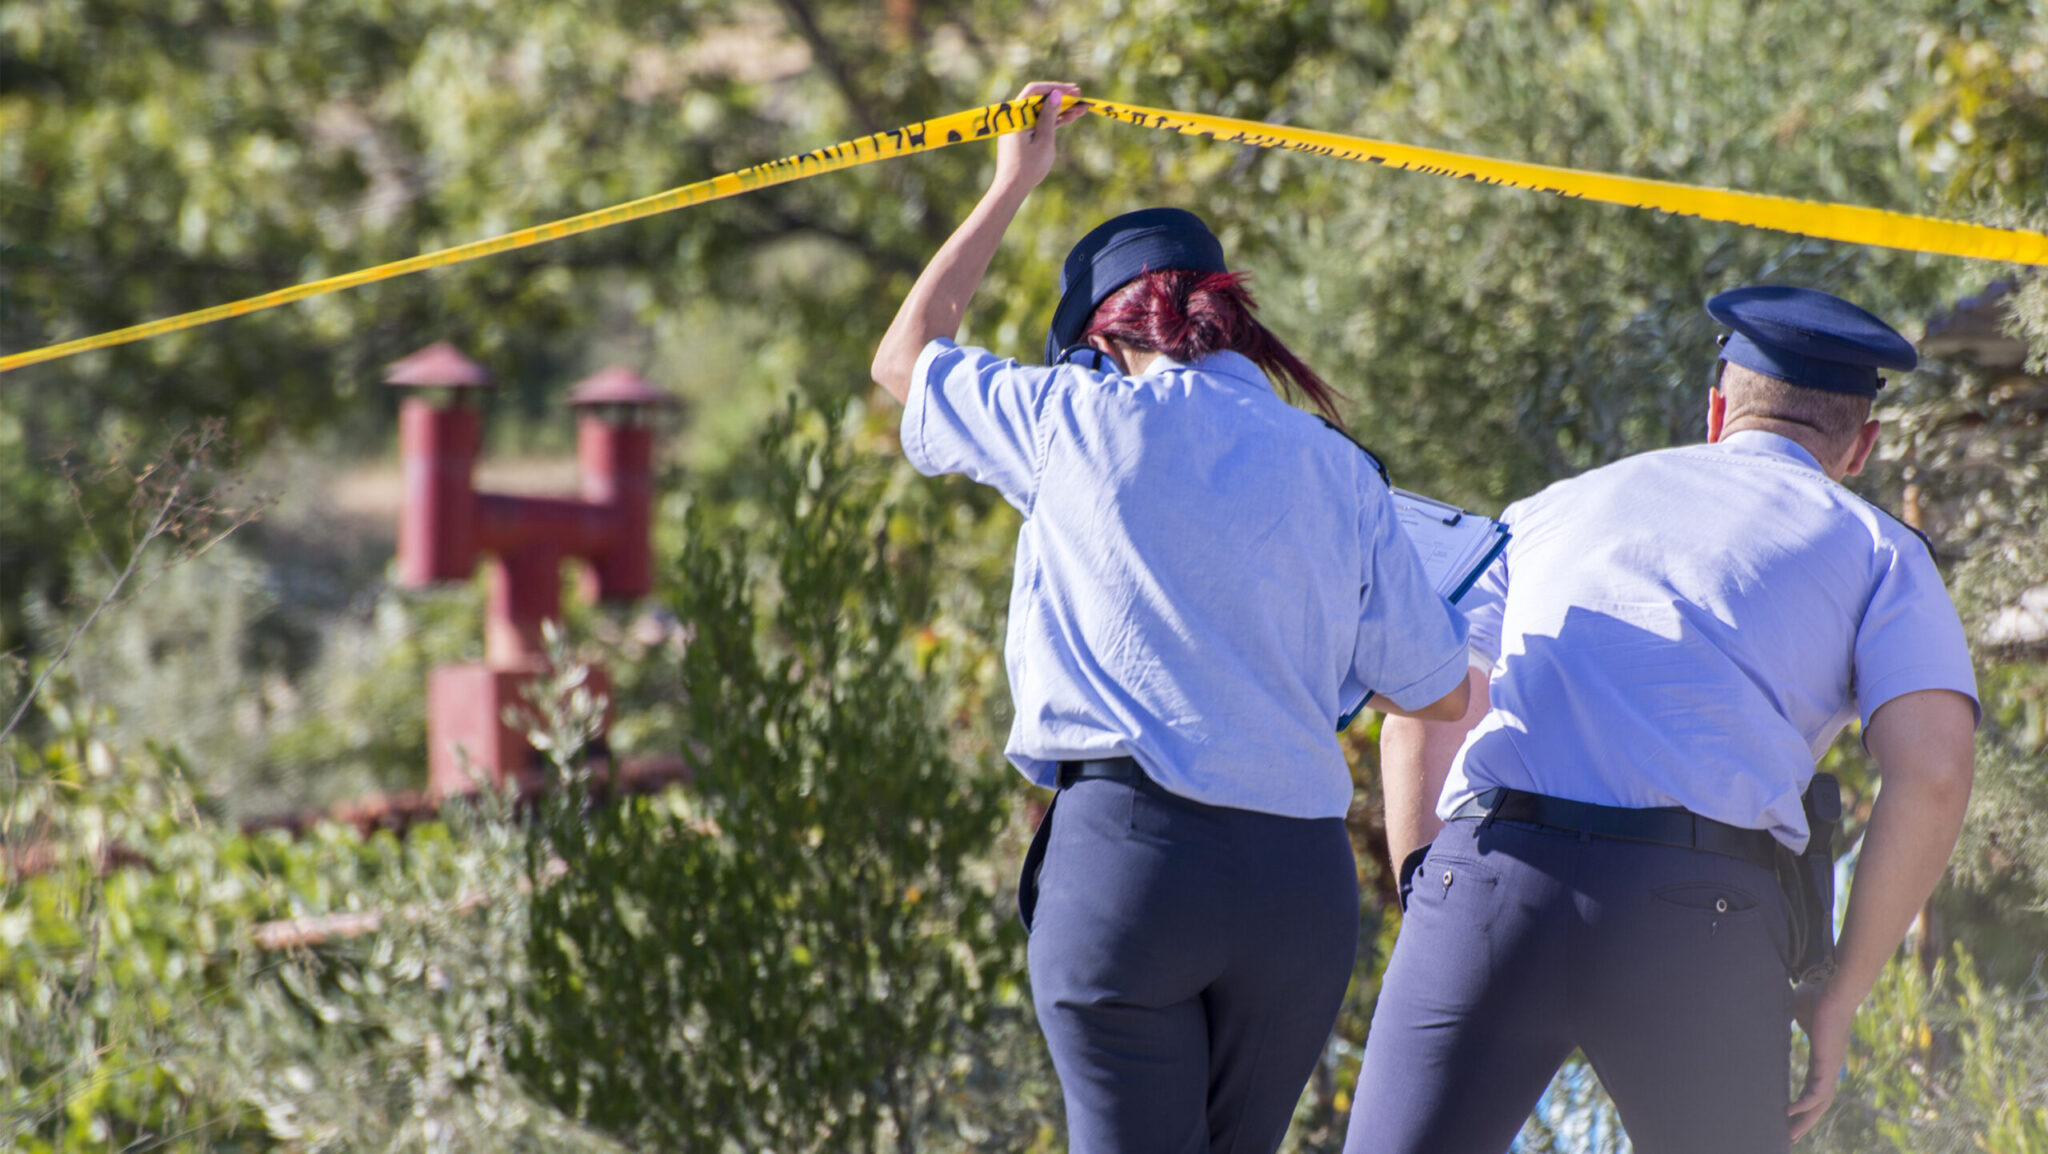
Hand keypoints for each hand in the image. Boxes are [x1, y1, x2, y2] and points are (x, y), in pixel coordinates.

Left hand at [993, 82, 1084, 195]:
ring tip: (1081, 110)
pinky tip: (1070, 119)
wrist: (1011, 188)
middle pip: (1039, 100)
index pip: (1035, 91)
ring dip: (1060, 110)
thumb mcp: (1044, 139)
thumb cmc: (1028, 167)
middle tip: (1080, 97)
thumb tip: (1056, 94)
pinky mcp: (1022, 136)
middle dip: (1060, 98)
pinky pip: (1039, 123)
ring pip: (1041, 112)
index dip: (1054, 88)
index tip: (1073, 90)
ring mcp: (1018, 126)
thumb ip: (1049, 115)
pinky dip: (1052, 122)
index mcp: (1016, 115)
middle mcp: (1015, 117)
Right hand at [1788, 981, 1855, 1141]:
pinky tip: (1790, 1112)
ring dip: (1806, 1120)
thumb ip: (1785, 1018)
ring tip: (1791, 1134)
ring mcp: (1829, 1067)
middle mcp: (1827, 1066)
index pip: (1811, 1086)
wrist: (1833, 989)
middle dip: (1805, 1120)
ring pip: (1819, 1103)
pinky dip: (1805, 1105)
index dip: (1801, 1101)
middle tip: (1790, 1136)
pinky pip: (1817, 1093)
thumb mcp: (1795, 1010)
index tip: (1788, 1113)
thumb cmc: (1817, 994)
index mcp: (1820, 1056)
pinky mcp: (1827, 1064)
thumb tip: (1766, 1010)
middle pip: (1817, 1102)